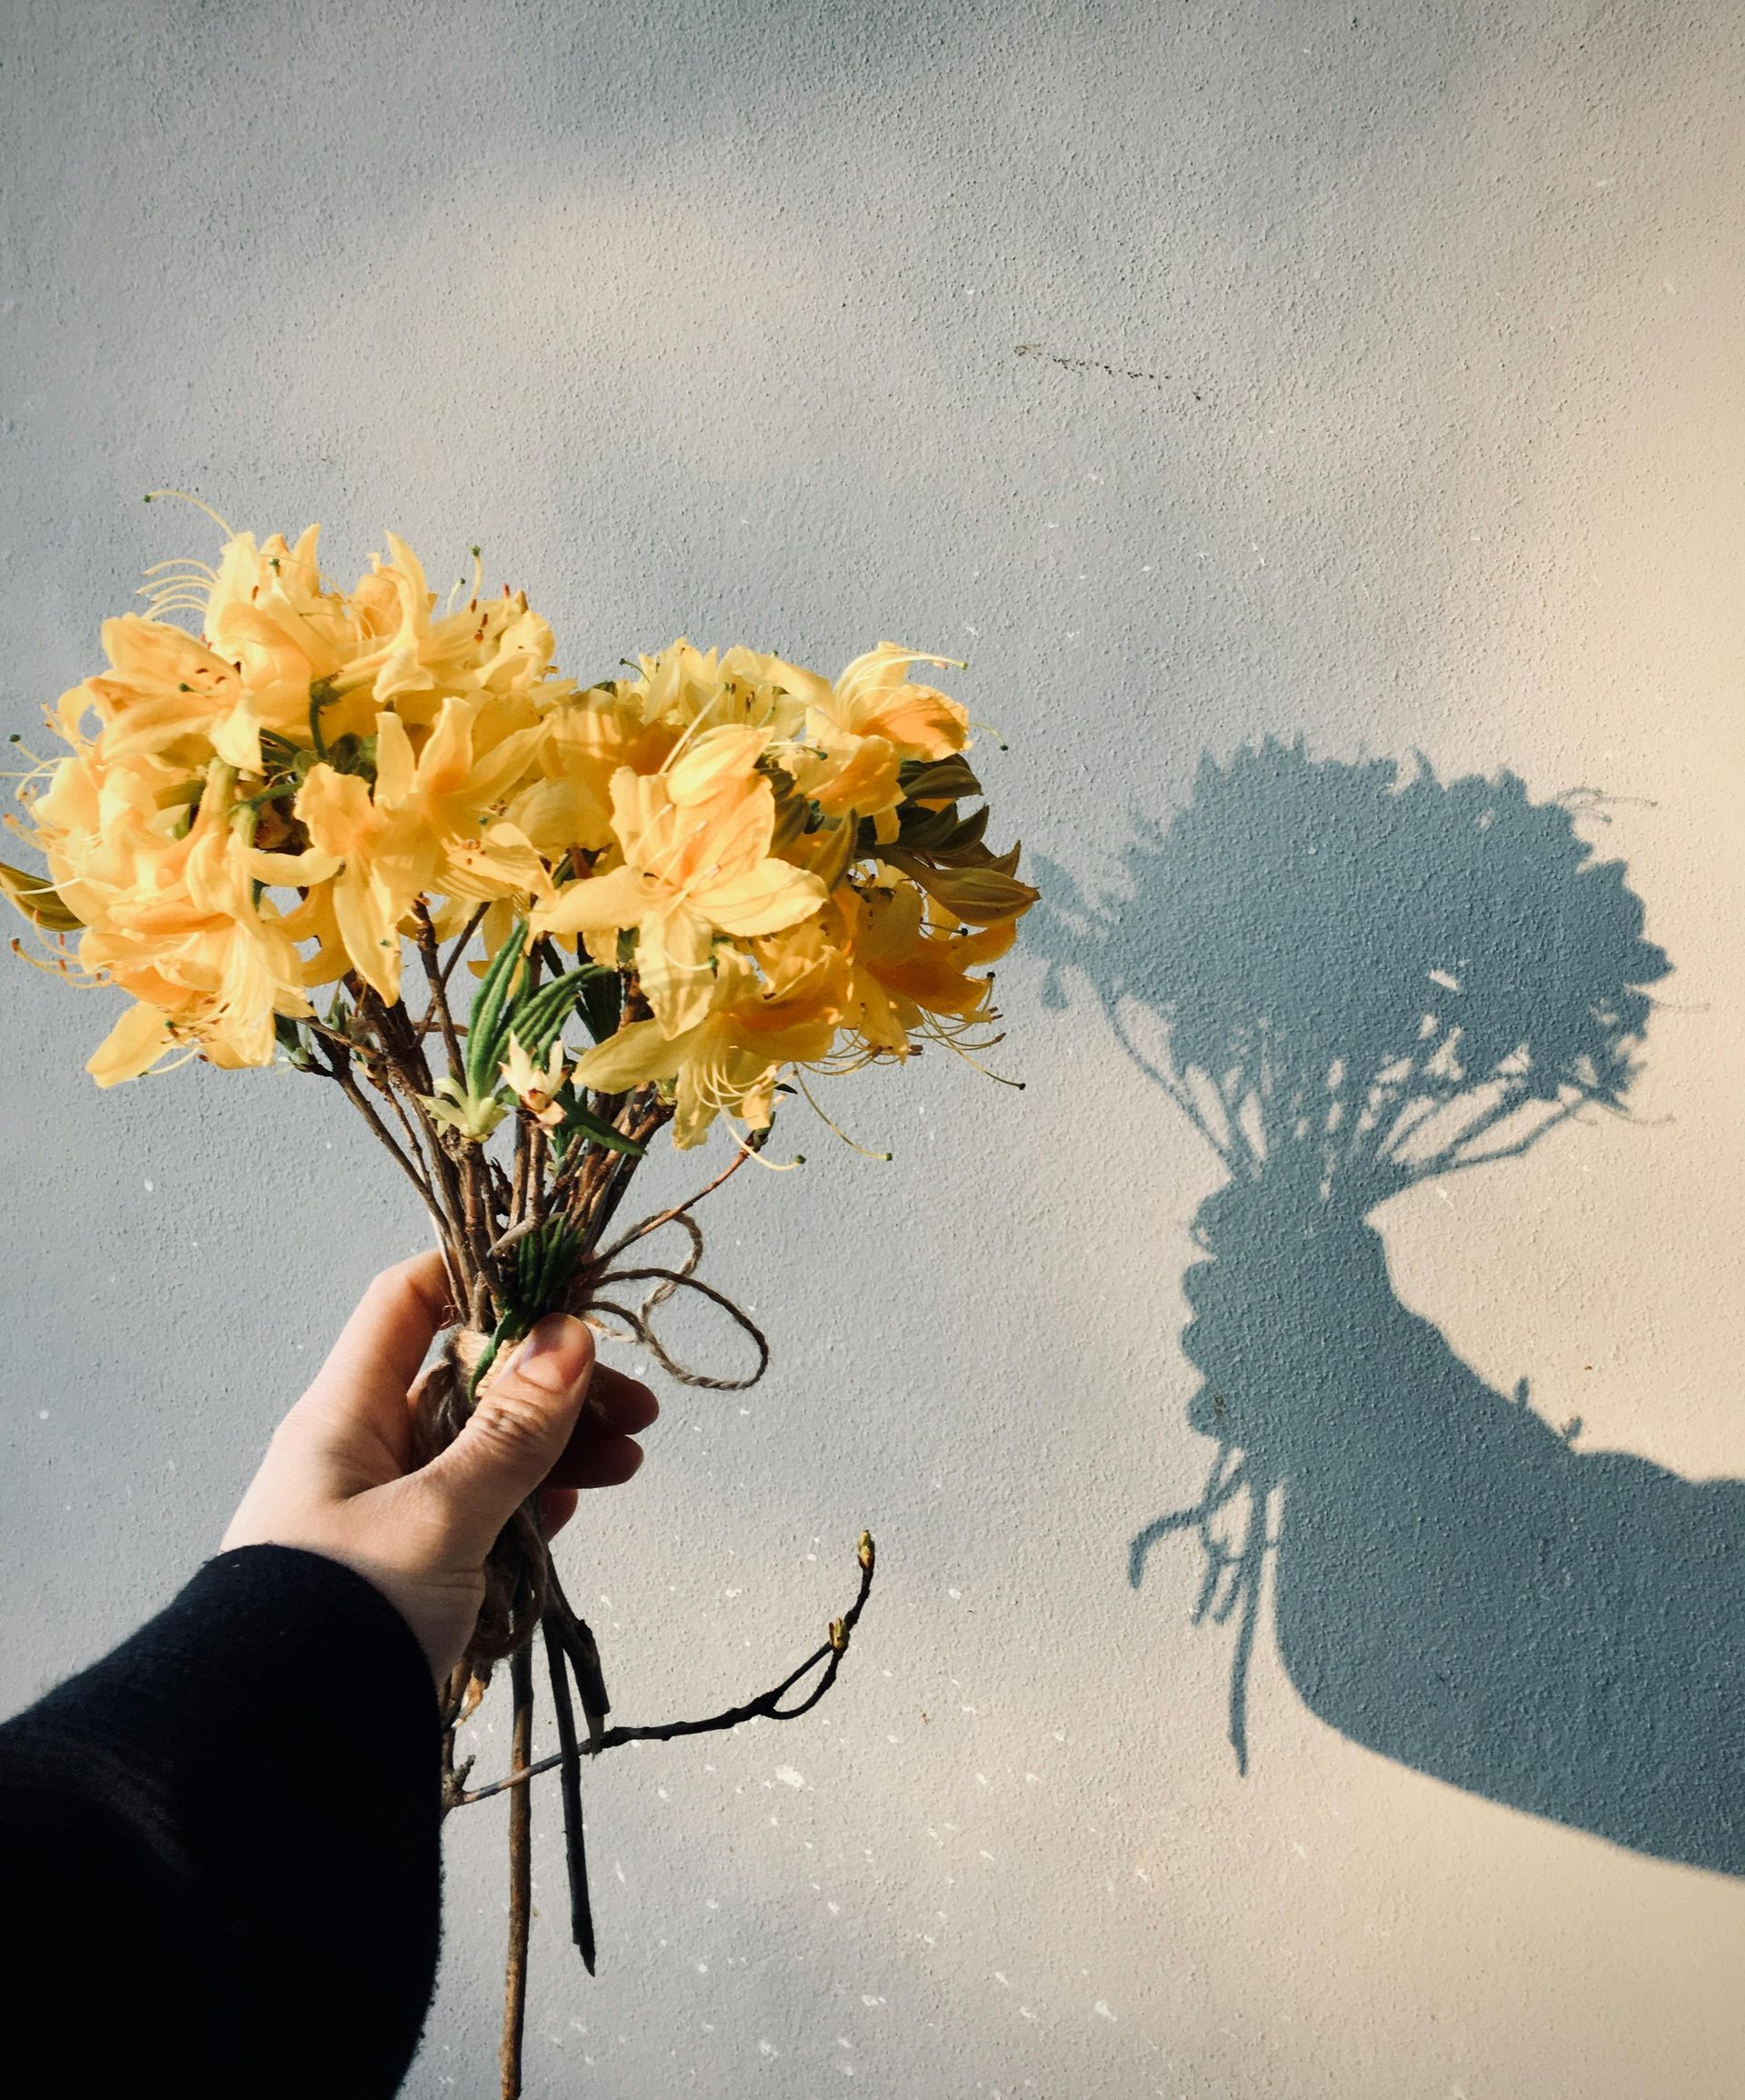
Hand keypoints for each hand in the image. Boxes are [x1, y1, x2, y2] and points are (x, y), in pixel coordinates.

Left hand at [222, 1251, 658, 1682]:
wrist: (273, 1761)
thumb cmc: (338, 1620)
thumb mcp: (440, 1517)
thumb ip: (510, 1432)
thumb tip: (569, 1337)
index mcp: (346, 1416)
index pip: (408, 1302)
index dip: (483, 1276)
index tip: (568, 1283)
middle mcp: (363, 1452)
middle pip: (470, 1381)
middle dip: (555, 1384)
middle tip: (634, 1406)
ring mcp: (387, 1512)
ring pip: (485, 1449)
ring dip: (557, 1447)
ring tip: (625, 1464)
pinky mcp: (410, 1570)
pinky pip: (481, 1513)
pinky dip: (530, 1505)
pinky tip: (570, 1513)